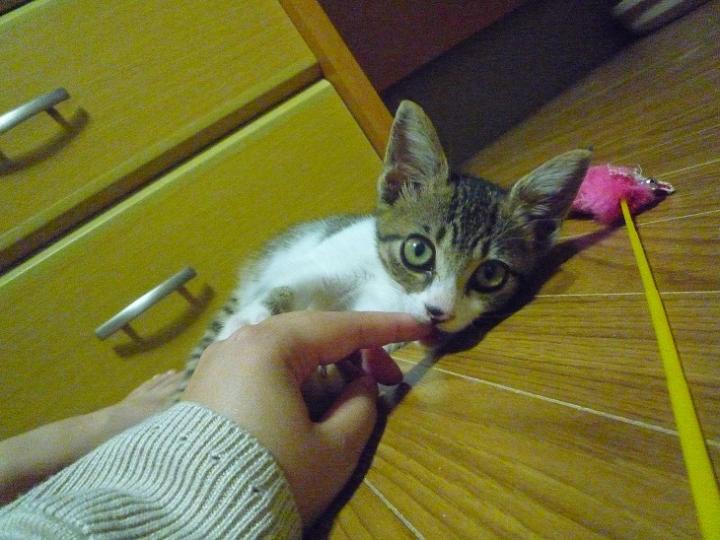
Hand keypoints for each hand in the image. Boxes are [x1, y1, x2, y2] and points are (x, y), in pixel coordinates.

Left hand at [183, 311, 428, 525]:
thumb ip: (361, 404)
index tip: (420, 326)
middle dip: (354, 349)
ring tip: (349, 390)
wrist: (192, 516)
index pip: (341, 328)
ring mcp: (217, 361)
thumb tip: (360, 382)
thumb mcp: (334, 448)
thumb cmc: (273, 476)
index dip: (386, 328)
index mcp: (270, 346)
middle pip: (311, 333)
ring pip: (285, 349)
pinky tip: (308, 398)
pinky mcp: (206, 384)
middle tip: (387, 375)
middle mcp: (239, 341)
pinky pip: (260, 365)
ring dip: (323, 363)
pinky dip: (292, 375)